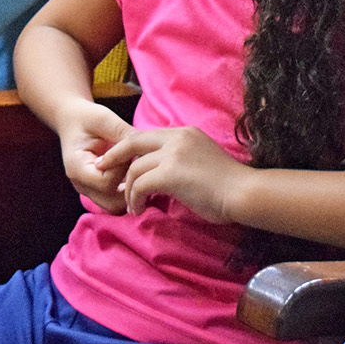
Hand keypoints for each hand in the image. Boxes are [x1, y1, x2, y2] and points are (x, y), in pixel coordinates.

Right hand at [55, 100, 137, 213]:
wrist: (72, 120)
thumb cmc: (87, 118)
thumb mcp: (104, 119)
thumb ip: (123, 134)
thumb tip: (147, 148)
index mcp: (77, 167)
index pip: (106, 182)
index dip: (124, 169)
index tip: (130, 152)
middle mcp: (81, 184)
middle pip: (112, 203)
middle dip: (130, 186)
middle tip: (139, 165)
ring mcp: (88, 190)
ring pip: (115, 207)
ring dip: (131, 192)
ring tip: (138, 170)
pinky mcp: (97, 190)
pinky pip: (116, 201)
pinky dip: (128, 191)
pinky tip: (134, 173)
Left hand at [96, 125, 248, 222]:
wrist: (243, 192)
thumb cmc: (228, 185)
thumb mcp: (202, 161)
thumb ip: (181, 161)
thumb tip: (163, 175)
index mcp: (185, 133)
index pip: (147, 135)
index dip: (130, 149)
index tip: (118, 162)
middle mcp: (177, 137)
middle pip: (133, 141)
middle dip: (113, 156)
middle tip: (101, 170)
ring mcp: (173, 154)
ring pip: (135, 168)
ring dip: (128, 188)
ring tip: (131, 204)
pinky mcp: (170, 173)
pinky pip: (140, 184)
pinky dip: (135, 198)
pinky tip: (139, 209)